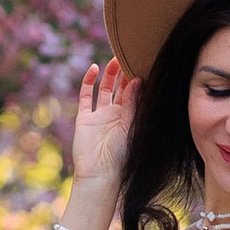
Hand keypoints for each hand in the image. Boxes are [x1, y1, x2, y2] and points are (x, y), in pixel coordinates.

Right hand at [65, 58, 135, 209]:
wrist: (100, 174)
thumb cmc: (122, 156)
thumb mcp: (131, 128)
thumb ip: (133, 104)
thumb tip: (136, 80)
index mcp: (131, 119)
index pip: (136, 94)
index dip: (139, 79)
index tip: (144, 63)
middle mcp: (116, 115)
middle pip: (121, 89)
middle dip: (125, 73)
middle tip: (130, 55)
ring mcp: (99, 116)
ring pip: (105, 89)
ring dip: (109, 74)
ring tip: (115, 58)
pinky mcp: (84, 118)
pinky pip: (86, 96)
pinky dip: (89, 82)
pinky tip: (94, 68)